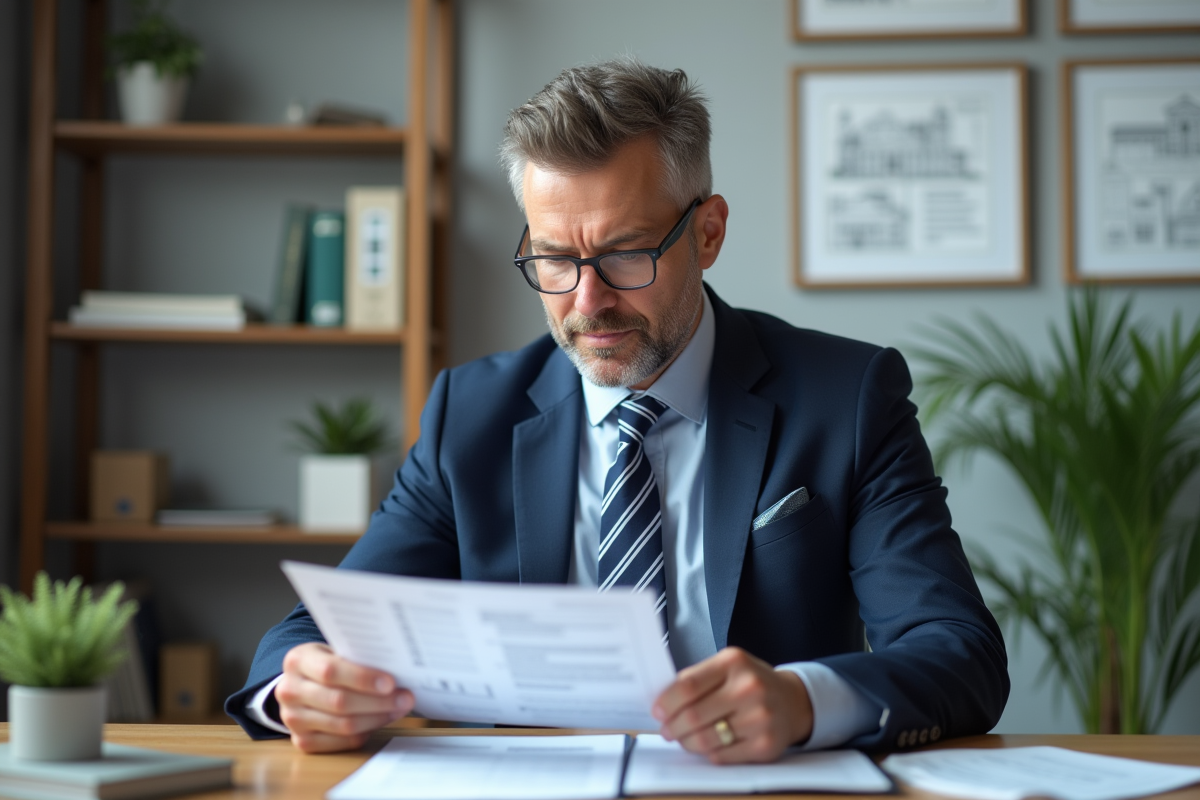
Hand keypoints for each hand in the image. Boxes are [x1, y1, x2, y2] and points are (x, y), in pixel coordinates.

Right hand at [275, 642, 414, 752]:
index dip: (363, 678)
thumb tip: (397, 669)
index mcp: (297, 660)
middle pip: (339, 701)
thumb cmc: (327, 663)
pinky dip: (365, 732)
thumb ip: (357, 657)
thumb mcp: (335, 651)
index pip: (331, 671)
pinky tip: (380, 720)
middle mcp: (289, 690)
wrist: (302, 683)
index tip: (391, 682)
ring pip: (343, 725)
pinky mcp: (302, 741)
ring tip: (399, 709)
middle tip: (405, 698)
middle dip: (378, 701)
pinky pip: (342, 742)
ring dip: (377, 718)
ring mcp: (293, 719)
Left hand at [651, 647, 813, 763]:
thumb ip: (698, 679)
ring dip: (687, 742)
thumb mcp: (728, 667)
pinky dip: (708, 752)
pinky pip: (721, 755)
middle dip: (672, 726)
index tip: (657, 711)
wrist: (793, 701)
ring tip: (684, 738)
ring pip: (705, 739)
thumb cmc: (752, 683)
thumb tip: (663, 702)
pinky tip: (708, 745)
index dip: (666, 702)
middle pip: (693, 715)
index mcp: (734, 662)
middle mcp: (749, 687)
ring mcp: (759, 717)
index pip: (687, 685)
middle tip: (667, 729)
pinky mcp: (765, 745)